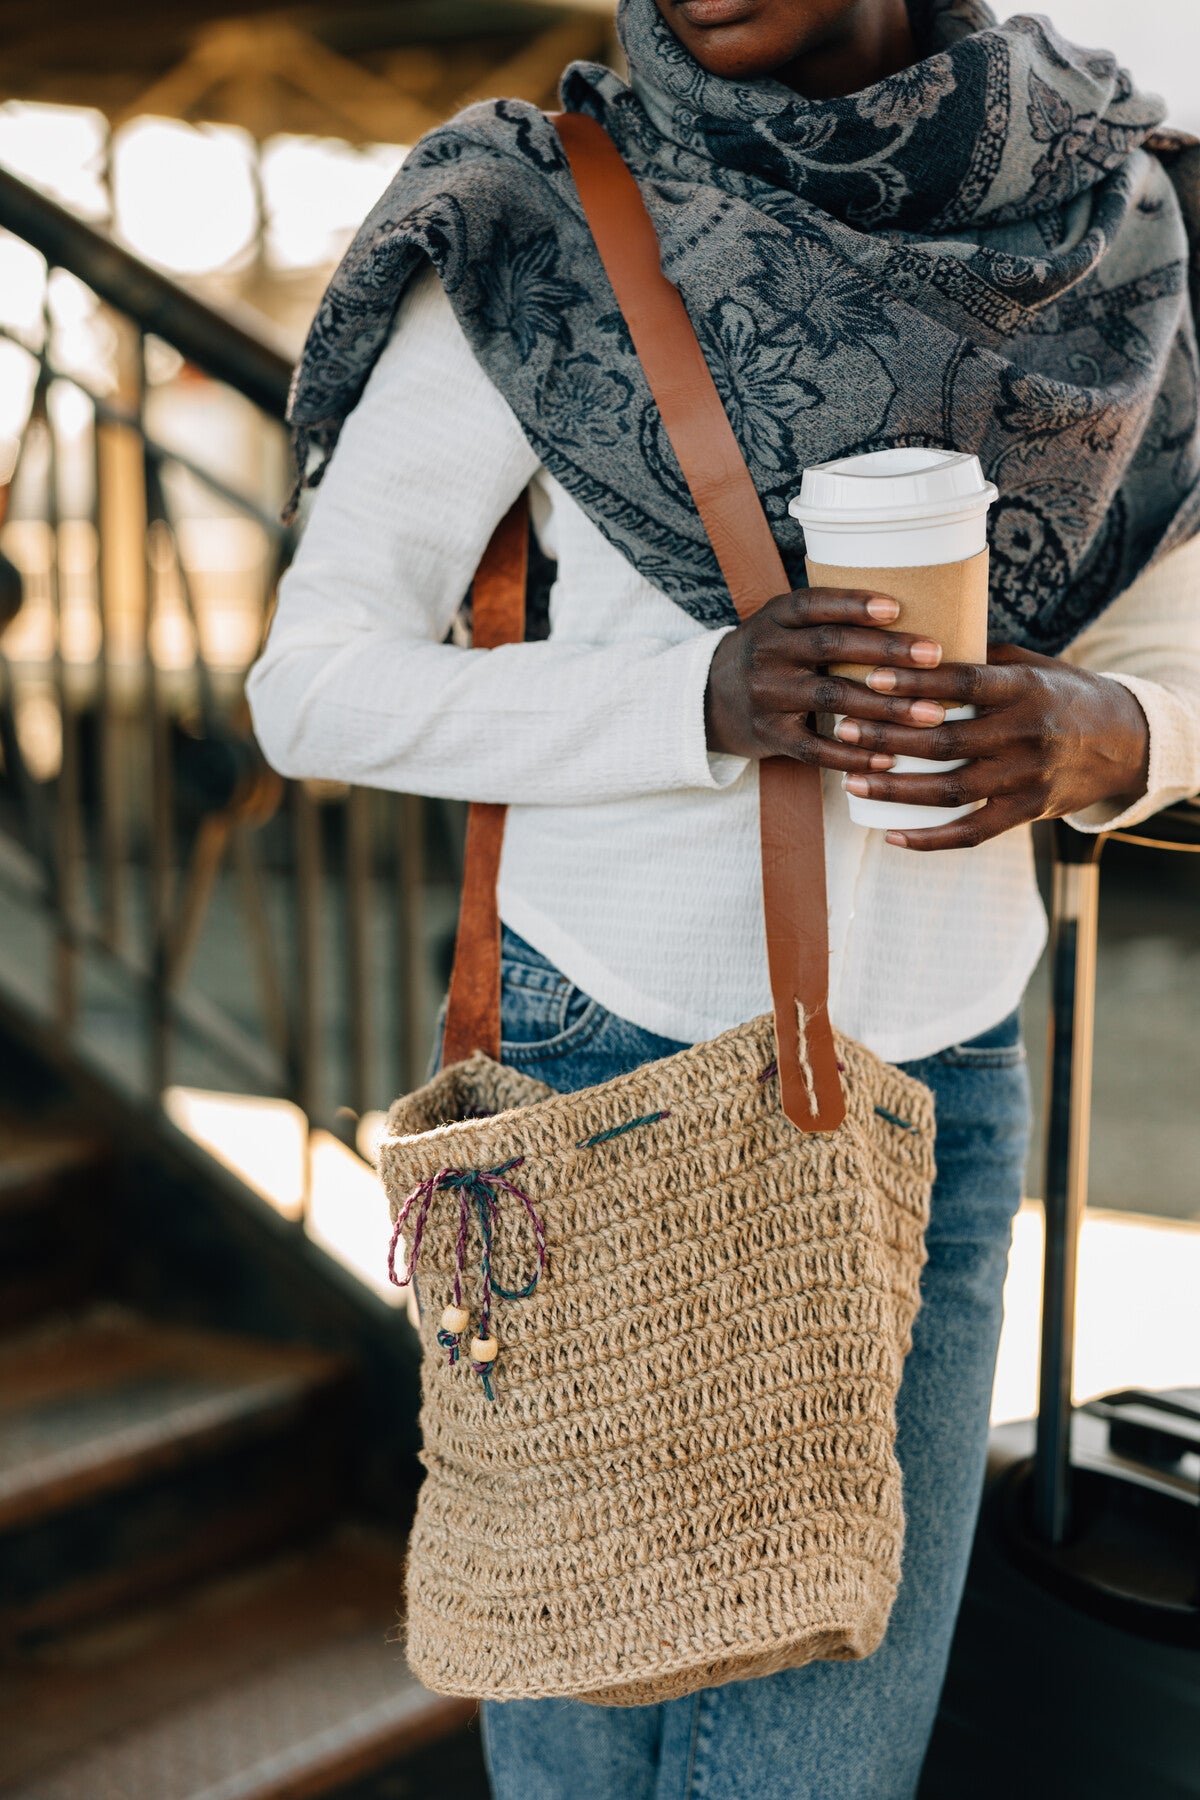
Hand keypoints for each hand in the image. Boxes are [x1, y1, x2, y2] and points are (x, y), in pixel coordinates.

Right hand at [705, 587, 946, 770]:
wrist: (710, 700)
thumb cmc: (772, 656)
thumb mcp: (785, 626)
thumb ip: (831, 620)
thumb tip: (916, 610)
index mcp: (776, 618)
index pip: (814, 605)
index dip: (853, 604)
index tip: (896, 607)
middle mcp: (768, 652)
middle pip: (830, 646)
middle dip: (886, 651)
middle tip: (934, 656)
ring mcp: (767, 695)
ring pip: (831, 698)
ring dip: (885, 707)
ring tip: (930, 713)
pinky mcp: (769, 735)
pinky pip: (815, 748)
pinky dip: (853, 754)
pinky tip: (889, 759)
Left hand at [833, 643, 1150, 849]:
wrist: (1124, 740)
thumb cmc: (1059, 693)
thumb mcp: (1028, 664)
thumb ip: (977, 657)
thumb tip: (909, 640)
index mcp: (1023, 688)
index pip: (963, 683)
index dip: (915, 683)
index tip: (870, 679)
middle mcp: (1027, 733)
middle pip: (946, 740)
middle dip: (889, 739)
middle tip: (845, 732)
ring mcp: (1028, 777)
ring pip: (952, 789)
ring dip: (896, 789)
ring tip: (851, 781)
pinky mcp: (1028, 811)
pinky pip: (973, 832)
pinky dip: (930, 839)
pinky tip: (892, 836)